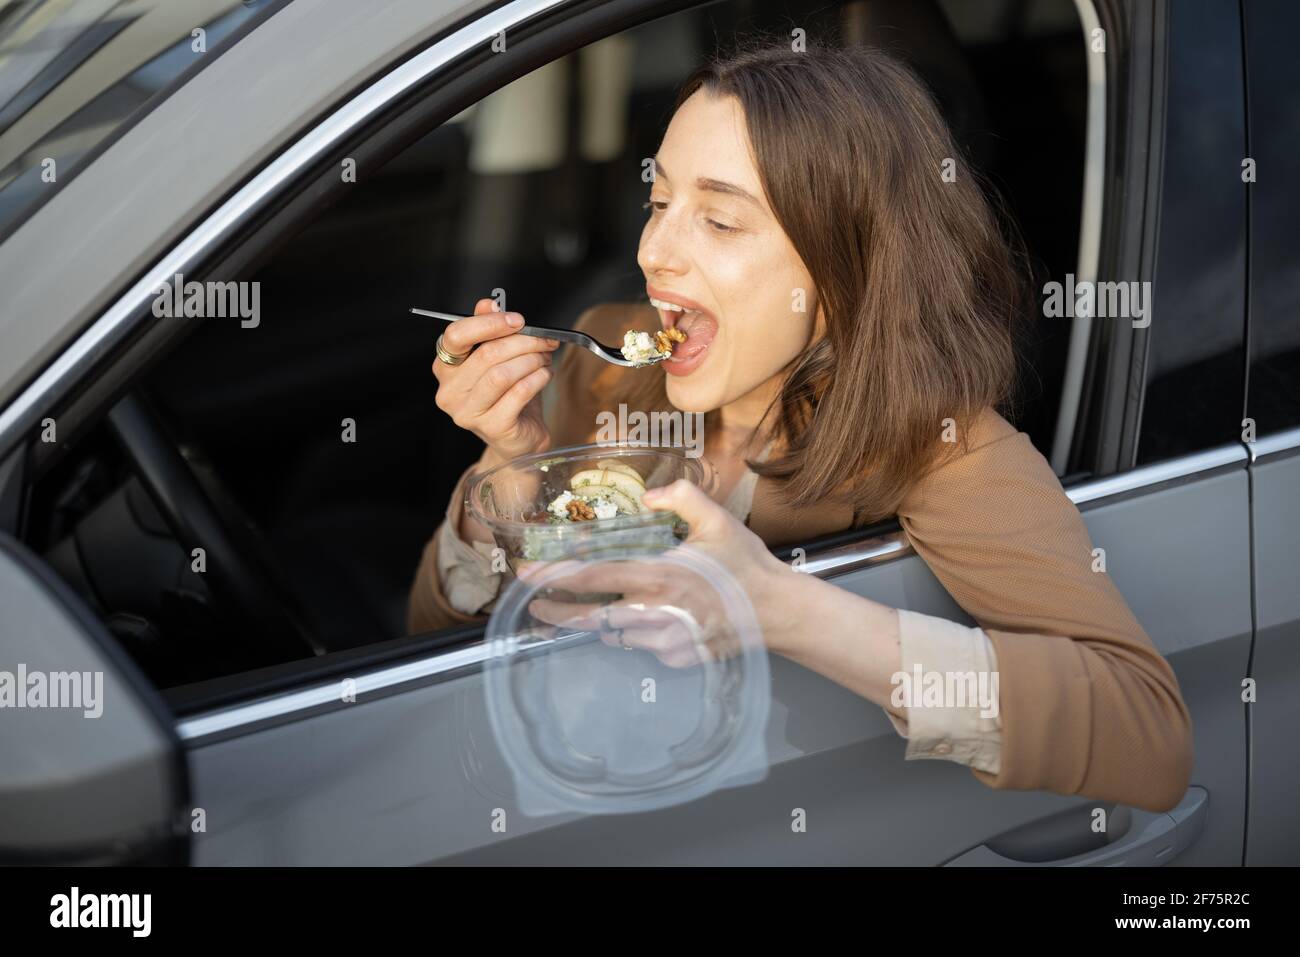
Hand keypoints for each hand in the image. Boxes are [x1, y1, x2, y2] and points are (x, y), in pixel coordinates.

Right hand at [432, 299, 559, 462]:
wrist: (519, 439)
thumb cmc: (507, 395)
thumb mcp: (498, 358)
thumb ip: (490, 330)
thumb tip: (488, 304)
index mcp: (446, 368)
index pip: (456, 336)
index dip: (489, 323)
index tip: (517, 320)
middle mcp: (449, 391)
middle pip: (486, 354)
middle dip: (523, 342)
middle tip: (544, 340)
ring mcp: (467, 413)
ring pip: (502, 374)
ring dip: (531, 360)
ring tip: (544, 358)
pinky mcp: (492, 428)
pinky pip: (518, 393)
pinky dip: (537, 378)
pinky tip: (545, 375)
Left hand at [520, 479, 798, 665]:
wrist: (778, 612)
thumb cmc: (746, 564)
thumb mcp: (718, 519)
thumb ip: (681, 497)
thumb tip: (648, 494)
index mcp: (659, 575)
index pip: (595, 578)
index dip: (556, 576)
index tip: (528, 573)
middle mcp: (654, 612)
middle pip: (591, 618)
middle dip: (557, 612)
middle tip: (535, 603)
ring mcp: (663, 640)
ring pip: (613, 635)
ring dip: (595, 622)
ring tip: (579, 611)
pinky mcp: (675, 657)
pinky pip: (641, 646)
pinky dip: (633, 633)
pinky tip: (641, 618)